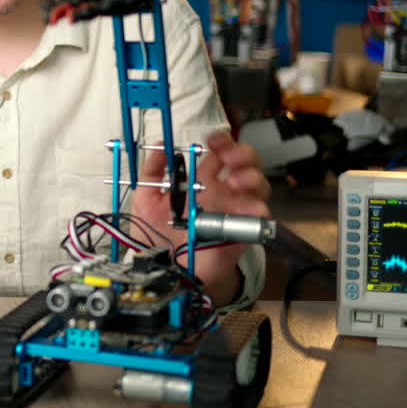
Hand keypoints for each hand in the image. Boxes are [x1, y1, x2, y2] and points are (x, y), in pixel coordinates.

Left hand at [131, 129, 270, 303]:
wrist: (164, 268)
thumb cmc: (156, 233)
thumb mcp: (146, 198)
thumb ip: (151, 171)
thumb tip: (160, 144)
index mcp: (201, 180)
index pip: (219, 153)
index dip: (222, 141)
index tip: (213, 139)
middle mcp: (221, 191)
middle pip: (245, 163)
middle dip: (243, 153)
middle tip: (229, 157)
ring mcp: (234, 210)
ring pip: (258, 185)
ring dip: (251, 177)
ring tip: (234, 181)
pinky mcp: (241, 231)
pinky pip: (259, 217)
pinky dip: (257, 208)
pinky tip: (246, 207)